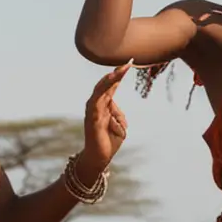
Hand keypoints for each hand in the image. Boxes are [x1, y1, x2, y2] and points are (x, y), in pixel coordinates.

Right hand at [76, 62, 130, 181]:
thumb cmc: (108, 141)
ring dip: (109, 81)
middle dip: (116, 74)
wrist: (99, 158)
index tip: (129, 63)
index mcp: (103, 105)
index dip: (119, 75)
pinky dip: (102, 93)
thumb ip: (119, 114)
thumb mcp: (120, 125)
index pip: (111, 86)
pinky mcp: (92, 119)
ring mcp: (93, 111)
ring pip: (100, 91)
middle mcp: (96, 105)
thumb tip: (115, 107)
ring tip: (119, 72)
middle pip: (106, 85)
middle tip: (127, 63)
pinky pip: (96, 103)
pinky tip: (108, 86)